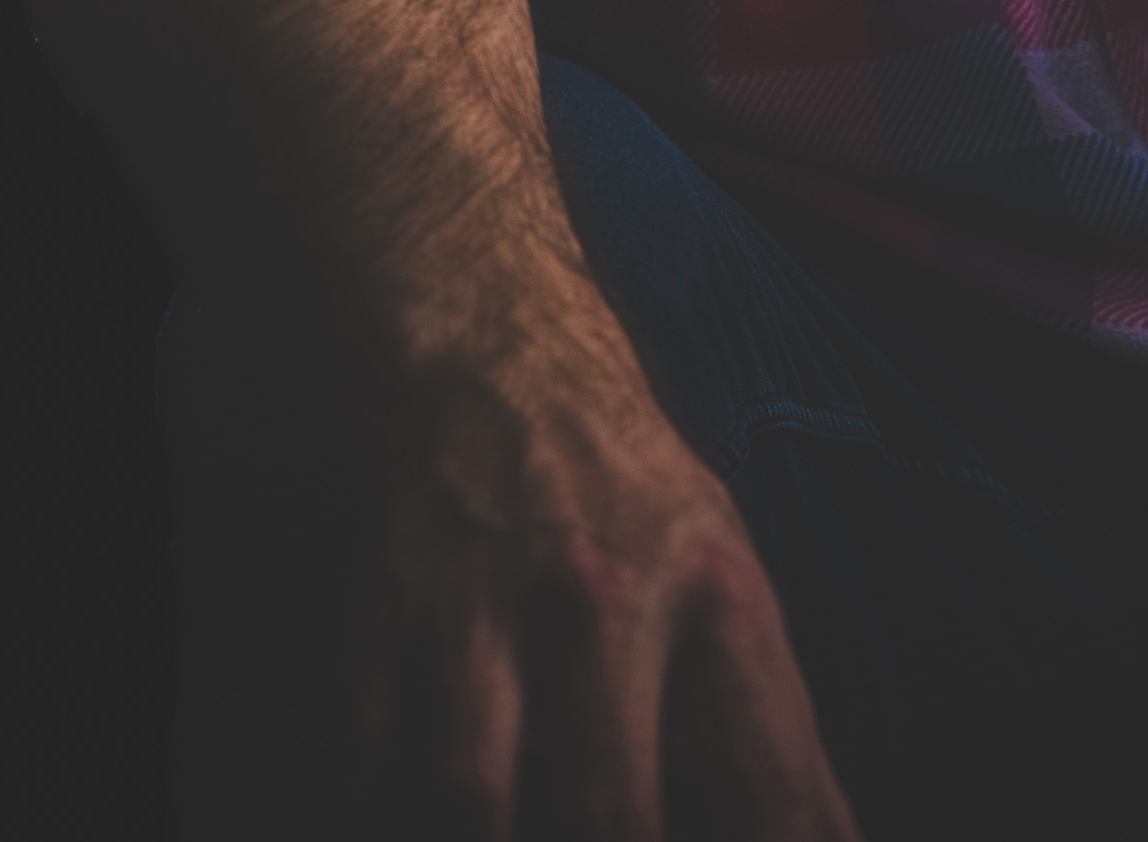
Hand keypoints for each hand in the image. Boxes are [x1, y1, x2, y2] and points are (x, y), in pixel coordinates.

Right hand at [312, 319, 863, 839]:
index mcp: (715, 591)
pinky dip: (383, 807)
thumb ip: (776, 735)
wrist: (491, 352)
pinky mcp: (384, 616)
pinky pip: (371, 763)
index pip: (765, 775)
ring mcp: (485, 607)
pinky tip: (408, 814)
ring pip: (473, 794)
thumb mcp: (730, 578)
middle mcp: (605, 597)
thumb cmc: (632, 496)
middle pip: (613, 809)